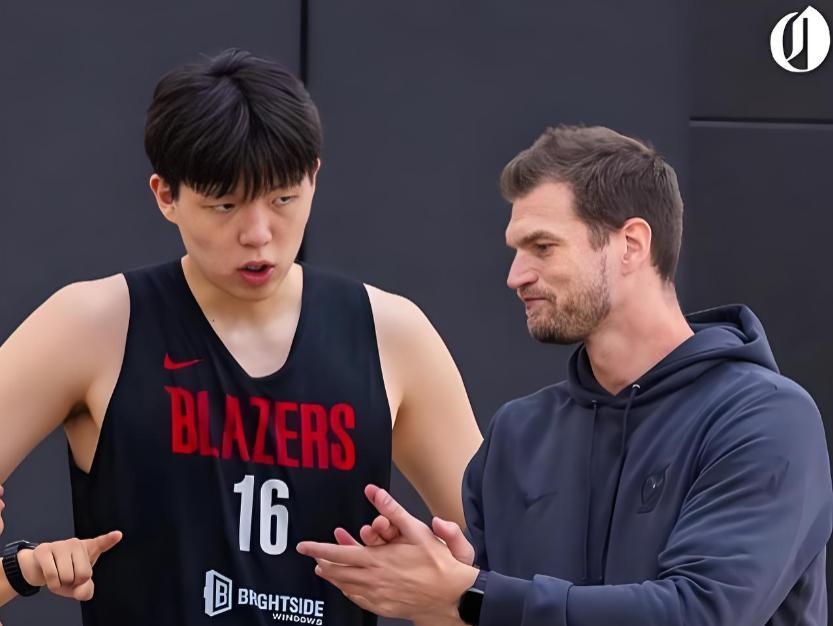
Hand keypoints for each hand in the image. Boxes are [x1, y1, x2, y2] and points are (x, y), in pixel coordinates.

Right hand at [18, 530, 121, 600]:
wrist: (40, 570)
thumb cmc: (64, 575)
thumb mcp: (78, 586)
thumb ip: (86, 591)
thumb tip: (81, 589)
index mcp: (90, 548)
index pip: (102, 543)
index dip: (109, 539)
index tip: (118, 535)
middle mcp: (76, 544)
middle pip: (84, 574)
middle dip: (75, 582)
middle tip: (68, 576)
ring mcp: (60, 545)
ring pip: (66, 575)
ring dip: (61, 584)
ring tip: (59, 575)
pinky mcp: (44, 550)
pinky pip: (51, 574)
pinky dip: (52, 584)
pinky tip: (50, 577)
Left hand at [297, 485, 476, 620]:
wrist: (452, 595)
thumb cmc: (437, 563)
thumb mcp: (416, 530)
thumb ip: (393, 509)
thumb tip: (374, 492)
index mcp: (377, 560)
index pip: (338, 555)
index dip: (318, 550)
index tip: (304, 547)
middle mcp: (373, 579)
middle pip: (337, 573)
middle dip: (322, 564)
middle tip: (313, 558)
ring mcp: (378, 596)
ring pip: (346, 587)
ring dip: (333, 578)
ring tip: (325, 571)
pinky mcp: (385, 606)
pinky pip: (359, 600)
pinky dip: (348, 592)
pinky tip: (348, 588)